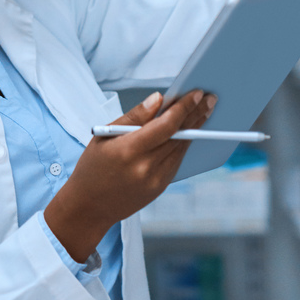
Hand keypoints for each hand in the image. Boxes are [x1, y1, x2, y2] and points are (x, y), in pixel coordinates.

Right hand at [43, 90, 215, 262]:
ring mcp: (156, 180)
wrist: (89, 206)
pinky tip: (190, 130)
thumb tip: (158, 99)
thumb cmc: (92, 167)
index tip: (197, 93)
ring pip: (182, 147)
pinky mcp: (160, 187)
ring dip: (195, 128)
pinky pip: (177, 160)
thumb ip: (134, 116)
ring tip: (205, 110)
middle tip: (211, 98)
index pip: (166, 125)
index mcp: (128, 151)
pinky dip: (184, 143)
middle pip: (179, 135)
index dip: (184, 107)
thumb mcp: (104, 135)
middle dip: (197, 114)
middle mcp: (145, 167)